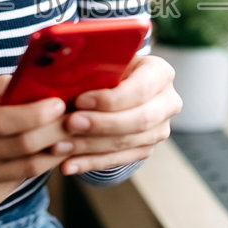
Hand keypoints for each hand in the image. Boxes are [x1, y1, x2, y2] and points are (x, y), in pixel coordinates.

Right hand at [0, 75, 73, 217]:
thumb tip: (30, 79)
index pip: (1, 121)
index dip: (35, 113)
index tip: (59, 103)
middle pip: (21, 146)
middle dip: (55, 132)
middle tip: (76, 119)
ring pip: (26, 169)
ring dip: (53, 152)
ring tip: (68, 138)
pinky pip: (16, 184)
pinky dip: (33, 168)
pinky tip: (43, 156)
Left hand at [56, 53, 181, 175]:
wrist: (117, 88)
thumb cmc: (108, 69)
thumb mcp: (105, 62)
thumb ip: (93, 70)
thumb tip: (65, 79)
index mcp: (161, 74)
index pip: (140, 90)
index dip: (110, 99)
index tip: (80, 101)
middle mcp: (167, 103)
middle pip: (139, 120)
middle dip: (101, 124)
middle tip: (70, 124)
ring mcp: (159, 130)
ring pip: (127, 143)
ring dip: (90, 147)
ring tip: (60, 146)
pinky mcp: (146, 149)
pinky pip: (118, 160)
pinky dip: (90, 163)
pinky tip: (69, 165)